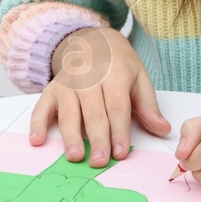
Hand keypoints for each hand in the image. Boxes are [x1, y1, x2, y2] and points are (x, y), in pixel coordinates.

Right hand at [30, 27, 170, 166]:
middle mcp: (89, 79)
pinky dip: (37, 124)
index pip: (117, 107)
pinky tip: (37, 140)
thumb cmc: (119, 64)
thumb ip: (149, 106)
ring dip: (70, 136)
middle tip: (100, 161)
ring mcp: (68, 84)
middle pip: (93, 113)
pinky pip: (42, 107)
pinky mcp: (52, 89)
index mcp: (114, 75)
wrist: (93, 40)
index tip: (120, 153)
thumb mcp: (139, 78)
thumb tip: (163, 129)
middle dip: (97, 139)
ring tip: (75, 156)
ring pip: (69, 113)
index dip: (119, 131)